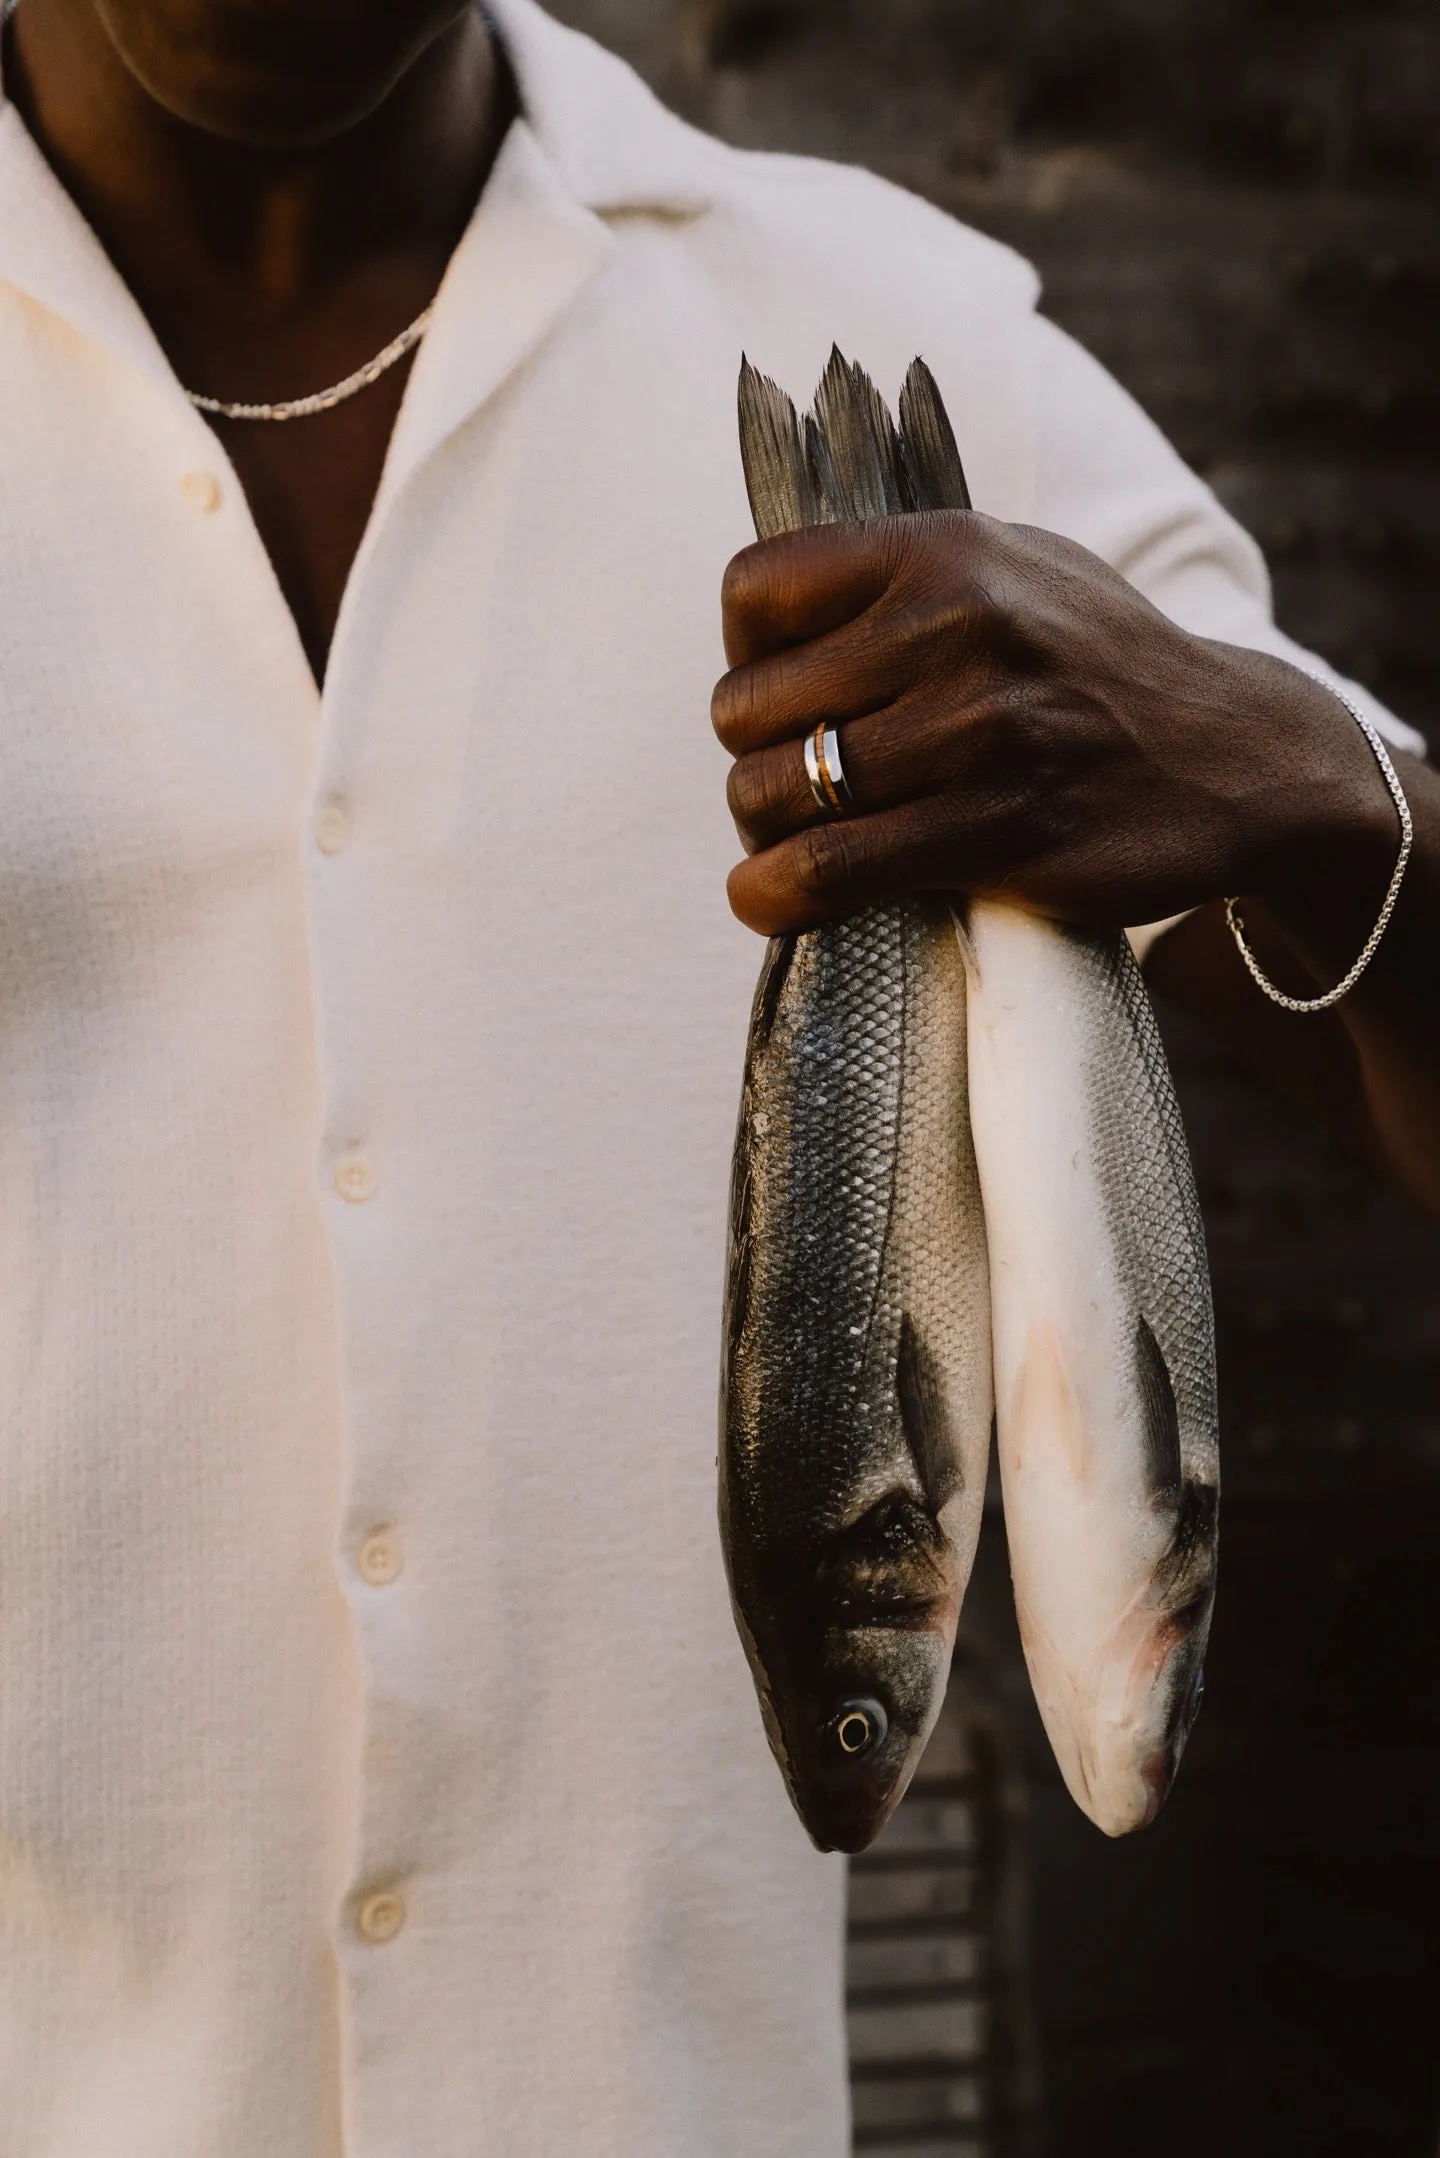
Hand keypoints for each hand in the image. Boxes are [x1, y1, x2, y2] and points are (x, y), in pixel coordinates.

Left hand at [712, 512, 1396, 937]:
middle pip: (744, 708)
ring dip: (765, 832)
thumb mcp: (1014, 568)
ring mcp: (979, 734)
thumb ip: (899, 577)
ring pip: (772, 793)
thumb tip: (764, 615)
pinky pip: (825, 871)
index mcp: (946, 551)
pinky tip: (776, 898)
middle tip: (799, 782)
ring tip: (801, 838)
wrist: (1237, 757)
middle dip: (757, 756)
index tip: (784, 691)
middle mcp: (958, 629)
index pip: (756, 591)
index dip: (745, 652)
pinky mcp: (996, 833)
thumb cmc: (1097, 664)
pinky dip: (774, 895)